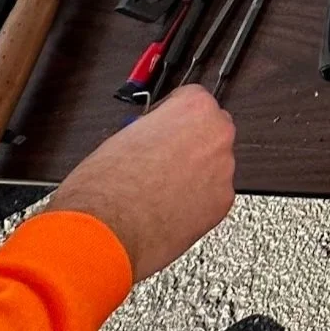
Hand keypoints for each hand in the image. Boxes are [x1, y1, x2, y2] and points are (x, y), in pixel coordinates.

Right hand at [45, 86, 235, 281]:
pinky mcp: (223, 203)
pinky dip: (196, 200)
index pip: (195, 100)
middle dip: (190, 143)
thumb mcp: (122, 137)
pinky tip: (169, 207)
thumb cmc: (105, 185)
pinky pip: (212, 195)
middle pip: (212, 131)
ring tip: (161, 188)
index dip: (173, 116)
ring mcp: (224, 170)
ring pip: (214, 165)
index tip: (164, 128)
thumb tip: (155, 136)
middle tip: (164, 159)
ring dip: (195, 173)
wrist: (106, 230)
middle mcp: (217, 135)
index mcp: (193, 108)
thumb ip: (152, 130)